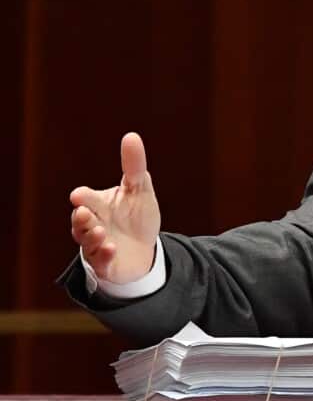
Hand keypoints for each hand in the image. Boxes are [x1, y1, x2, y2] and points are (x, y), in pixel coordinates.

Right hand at [69, 132, 161, 283]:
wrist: (144, 249)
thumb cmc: (136, 216)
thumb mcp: (139, 190)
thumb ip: (134, 166)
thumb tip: (132, 136)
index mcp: (98, 204)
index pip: (87, 199)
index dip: (84, 197)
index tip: (80, 195)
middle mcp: (93, 224)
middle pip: (81, 221)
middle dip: (81, 218)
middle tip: (83, 213)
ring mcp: (97, 245)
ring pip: (87, 242)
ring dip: (91, 237)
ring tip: (101, 232)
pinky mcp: (105, 264)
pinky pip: (100, 262)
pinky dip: (104, 255)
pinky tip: (111, 248)